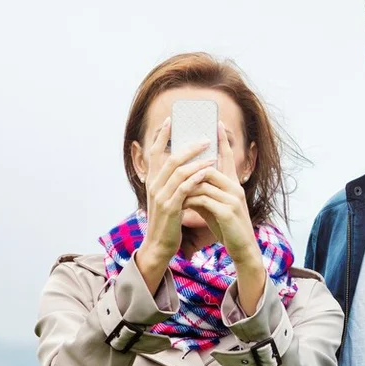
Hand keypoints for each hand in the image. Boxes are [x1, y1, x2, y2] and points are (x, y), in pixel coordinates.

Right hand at [134, 117, 213, 291]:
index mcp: (153, 181)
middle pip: (169, 158)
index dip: (161, 135)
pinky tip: (209, 171)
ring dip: (196, 160)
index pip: (155, 152)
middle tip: (204, 137)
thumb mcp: (168, 198)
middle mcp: (154, 185)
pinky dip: (196, 177)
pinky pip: (184, 188)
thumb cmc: (168, 221)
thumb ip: (173, 182)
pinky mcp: (170, 207)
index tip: (171, 120)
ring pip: (178, 171)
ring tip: (211, 152)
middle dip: (187, 145)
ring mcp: (160, 196)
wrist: (159, 246)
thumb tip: (185, 166)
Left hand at [183, 121, 264, 313]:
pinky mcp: (228, 211)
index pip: (228, 157)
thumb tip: (189, 182)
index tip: (218, 123)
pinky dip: (189, 199)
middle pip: (209, 167)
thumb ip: (204, 191)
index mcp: (233, 184)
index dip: (223, 141)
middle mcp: (235, 188)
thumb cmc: (227, 227)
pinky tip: (180, 202)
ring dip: (186, 185)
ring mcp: (232, 199)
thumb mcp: (215, 205)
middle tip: (174, 159)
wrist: (243, 248)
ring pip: (203, 182)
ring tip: (173, 188)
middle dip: (191, 164)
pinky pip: (203, 198)